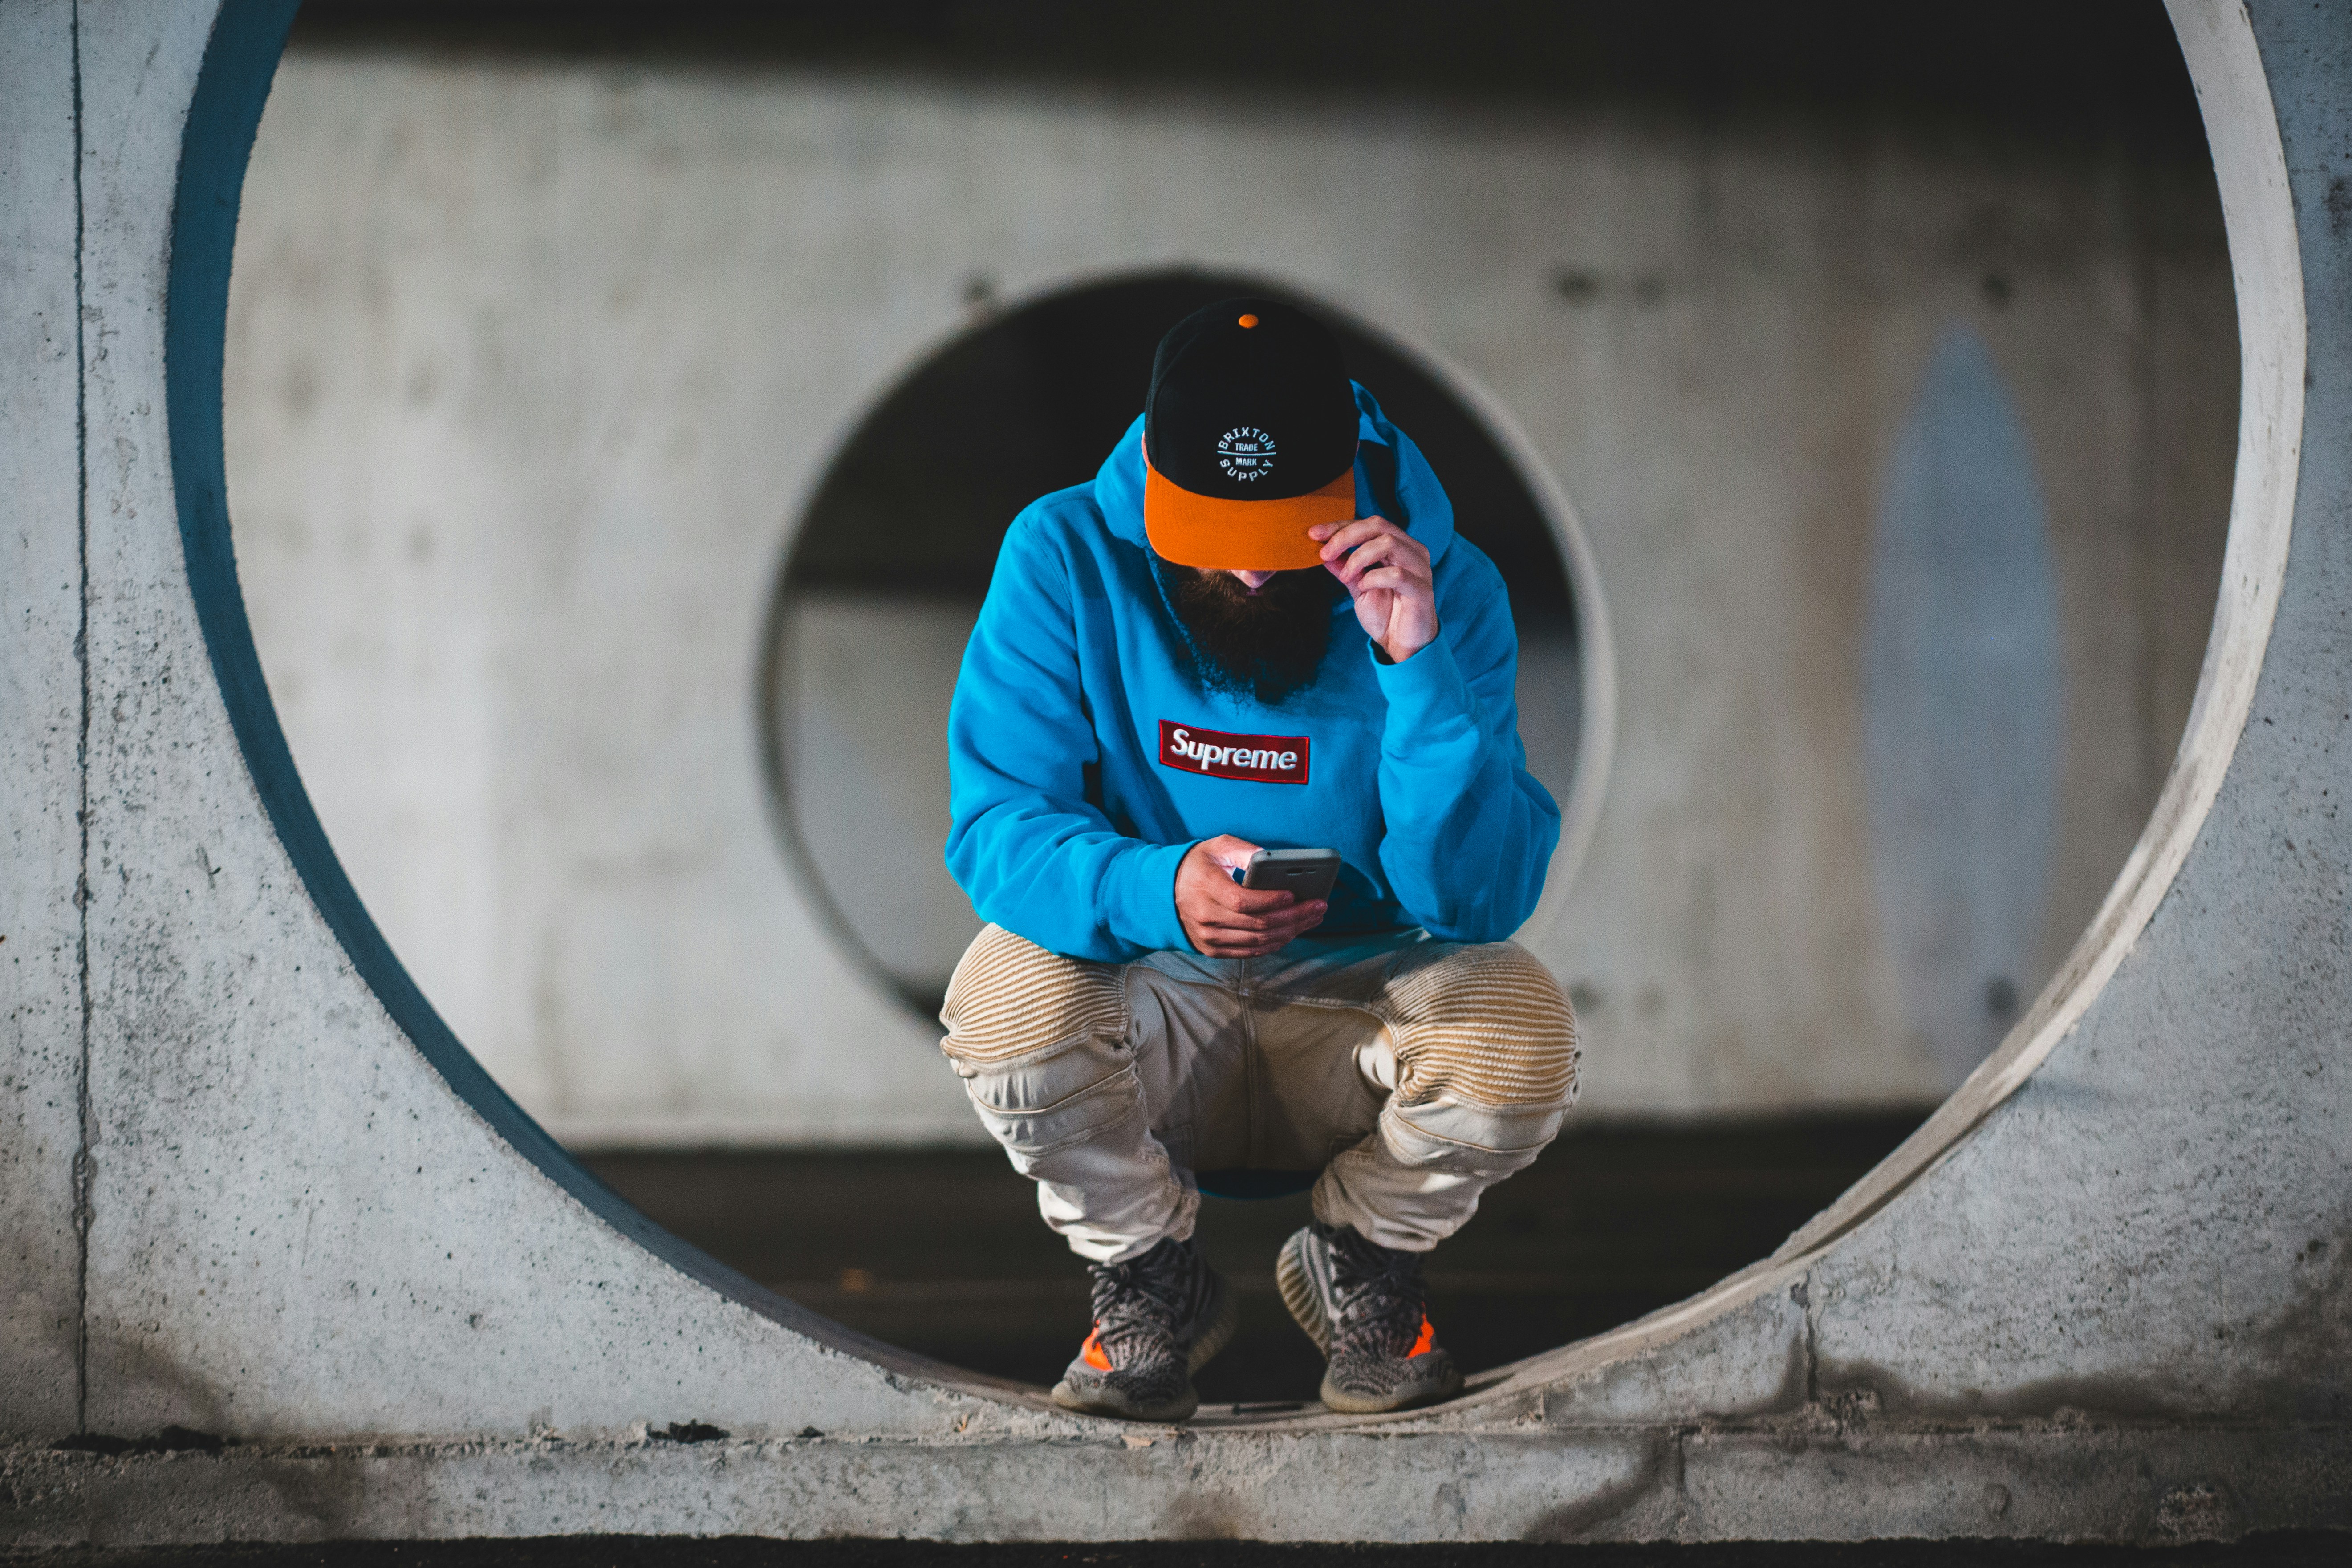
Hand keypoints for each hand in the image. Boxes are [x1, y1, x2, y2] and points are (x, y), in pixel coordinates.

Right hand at [1175, 835, 1328, 956]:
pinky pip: (1250, 951)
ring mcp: (1208, 937)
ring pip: (1258, 941)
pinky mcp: (1212, 950)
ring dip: (1290, 932)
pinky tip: (1292, 932)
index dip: (1271, 901)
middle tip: (1318, 907)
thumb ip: (1243, 849)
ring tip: (1312, 919)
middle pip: (1257, 924)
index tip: (1293, 894)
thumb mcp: (1216, 846)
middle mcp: (1205, 917)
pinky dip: (1274, 943)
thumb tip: (1270, 858)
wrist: (1165, 891)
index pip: (1243, 901)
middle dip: (1293, 916)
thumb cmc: (1198, 865)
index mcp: (1206, 888)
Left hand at [1310, 515, 1437, 662]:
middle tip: (1325, 553)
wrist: (1403, 646)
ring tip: (1346, 577)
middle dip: (1346, 536)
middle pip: (1378, 525)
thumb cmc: (1386, 615)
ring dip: (1358, 557)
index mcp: (1398, 546)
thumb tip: (1324, 553)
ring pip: (1388, 543)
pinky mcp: (1422, 589)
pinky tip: (1364, 588)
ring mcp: (1419, 568)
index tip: (1314, 534)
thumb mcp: (1358, 589)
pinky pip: (1397, 574)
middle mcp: (1411, 551)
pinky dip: (1374, 578)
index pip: (1368, 524)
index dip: (1339, 526)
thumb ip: (1345, 569)